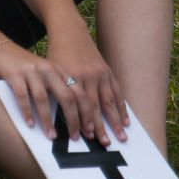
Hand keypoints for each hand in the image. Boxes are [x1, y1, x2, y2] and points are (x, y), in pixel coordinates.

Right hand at [0, 41, 79, 141]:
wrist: (0, 49)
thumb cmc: (24, 66)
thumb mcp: (46, 72)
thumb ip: (57, 87)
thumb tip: (71, 116)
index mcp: (59, 70)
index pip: (79, 93)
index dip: (86, 112)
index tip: (89, 129)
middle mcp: (48, 70)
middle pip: (66, 97)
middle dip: (73, 120)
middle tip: (75, 137)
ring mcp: (31, 72)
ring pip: (44, 99)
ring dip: (48, 121)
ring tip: (52, 136)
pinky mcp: (15, 75)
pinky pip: (23, 96)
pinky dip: (27, 112)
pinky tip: (30, 124)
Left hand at [44, 22, 127, 144]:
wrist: (69, 33)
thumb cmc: (56, 56)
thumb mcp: (52, 72)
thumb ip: (57, 92)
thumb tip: (58, 119)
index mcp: (72, 77)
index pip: (79, 104)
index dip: (84, 121)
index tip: (87, 137)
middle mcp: (89, 76)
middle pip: (96, 106)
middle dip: (102, 127)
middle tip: (106, 144)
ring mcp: (101, 73)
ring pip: (110, 101)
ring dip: (116, 121)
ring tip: (121, 137)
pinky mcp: (108, 71)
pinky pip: (117, 92)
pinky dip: (122, 108)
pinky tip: (125, 121)